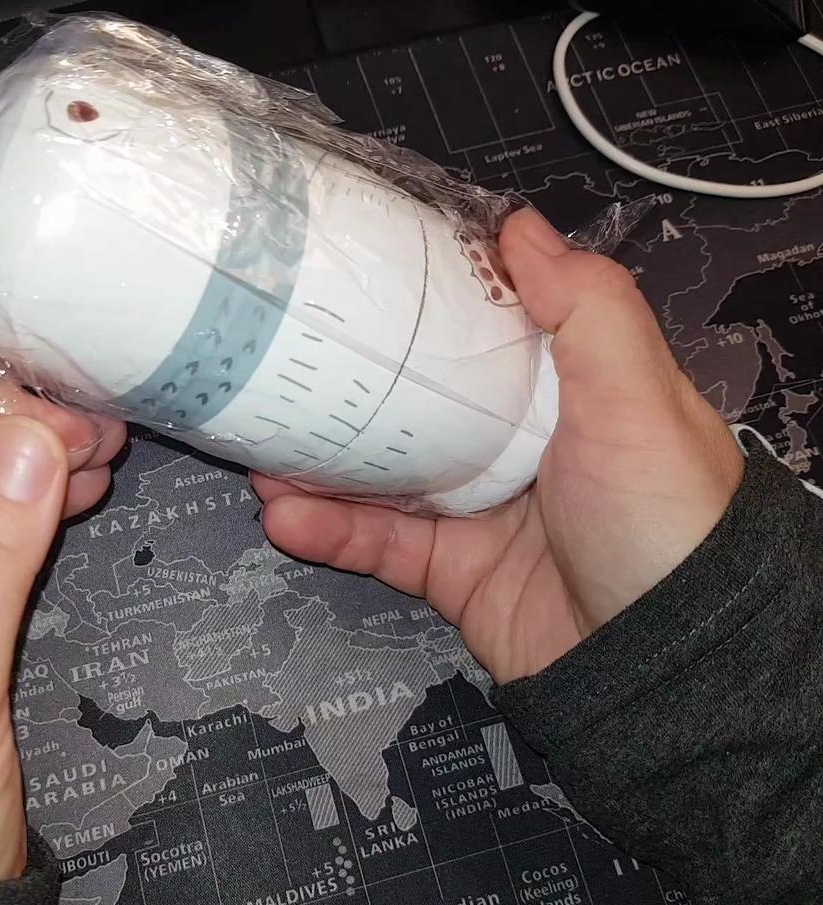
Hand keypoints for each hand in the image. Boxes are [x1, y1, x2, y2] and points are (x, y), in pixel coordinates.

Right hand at [253, 208, 744, 682]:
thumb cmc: (656, 512)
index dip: (427, 304)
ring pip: (386, 479)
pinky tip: (285, 516)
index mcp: (563, 393)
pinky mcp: (452, 574)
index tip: (361, 275)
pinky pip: (383, 547)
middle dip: (353, 388)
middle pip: (420, 405)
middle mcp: (517, 447)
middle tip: (286, 367)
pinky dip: (333, 533)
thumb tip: (519, 227)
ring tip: (259, 450)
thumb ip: (585, 308)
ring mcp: (479, 513)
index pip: (485, 333)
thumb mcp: (637, 396)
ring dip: (321, 467)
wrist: (660, 662)